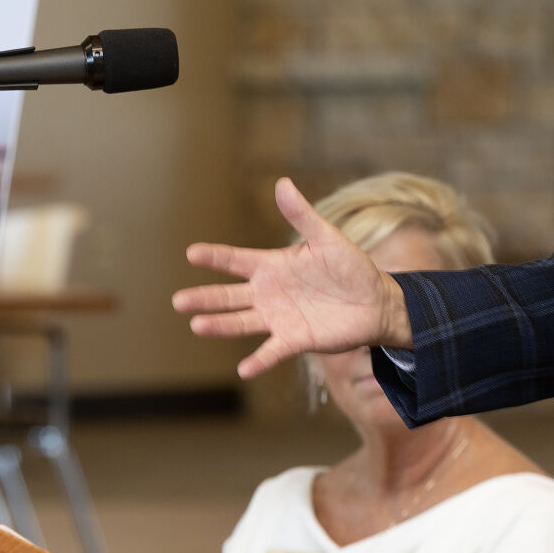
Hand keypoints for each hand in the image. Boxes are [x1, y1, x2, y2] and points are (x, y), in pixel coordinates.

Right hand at [173, 178, 411, 377]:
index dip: (214, 257)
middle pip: (229, 296)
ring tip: (197, 325)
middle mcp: (268, 293)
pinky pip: (272, 351)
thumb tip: (282, 183)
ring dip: (220, 325)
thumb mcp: (327, 237)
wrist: (375, 301)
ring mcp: (278, 318)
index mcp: (272, 266)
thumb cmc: (350, 267)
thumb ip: (302, 215)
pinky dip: (258, 360)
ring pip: (241, 322)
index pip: (236, 261)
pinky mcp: (295, 339)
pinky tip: (243, 369)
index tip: (191, 253)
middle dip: (204, 298)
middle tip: (179, 301)